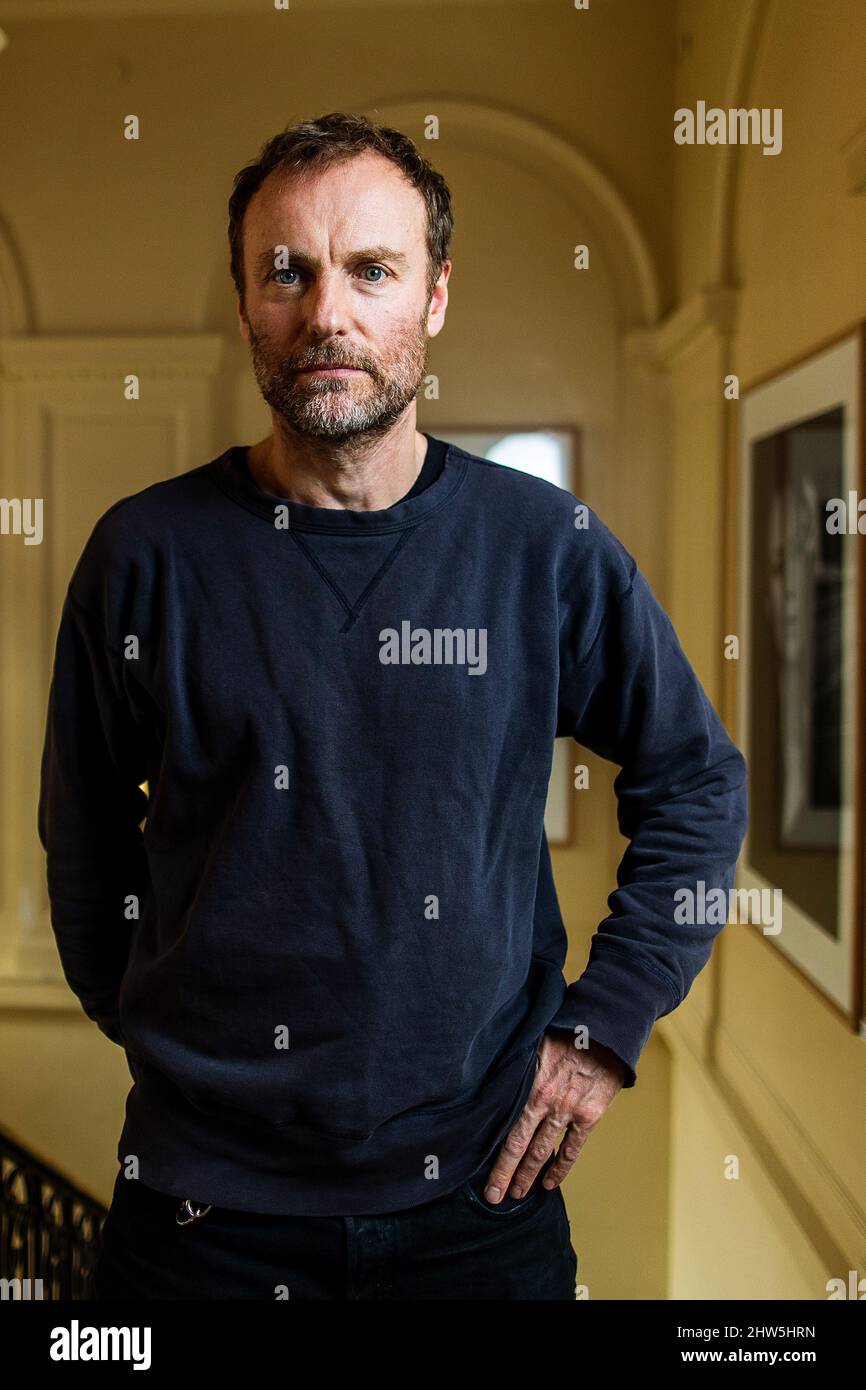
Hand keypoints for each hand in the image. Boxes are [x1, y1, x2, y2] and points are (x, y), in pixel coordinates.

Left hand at [482, 1031, 627, 1203]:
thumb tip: (497, 1089)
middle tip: (495, 1196)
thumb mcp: (534, 1047)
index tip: (486, 1178)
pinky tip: (550, 1182)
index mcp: (529, 1085)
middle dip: (506, 1174)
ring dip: (530, 1175)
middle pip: (520, 1147)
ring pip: (544, 1151)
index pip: (507, 1130)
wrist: (604, 1032)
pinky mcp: (589, 1116)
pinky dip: (561, 1167)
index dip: (496, 1158)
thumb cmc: (565, 1034)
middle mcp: (546, 1102)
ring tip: (518, 1193)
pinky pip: (572, 1148)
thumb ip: (519, 1072)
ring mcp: (568, 1111)